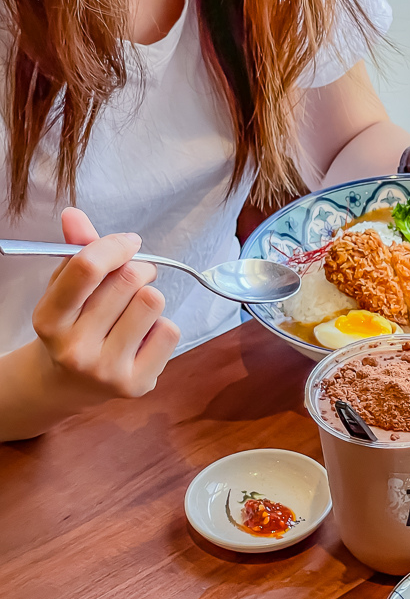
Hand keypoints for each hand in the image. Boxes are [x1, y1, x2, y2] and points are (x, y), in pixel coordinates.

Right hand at [31, 209, 179, 405]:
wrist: (70, 384)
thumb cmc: (73, 326)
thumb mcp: (65, 289)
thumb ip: (75, 252)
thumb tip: (74, 214)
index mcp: (49, 319)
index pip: (86, 269)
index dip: (114, 246)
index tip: (129, 242)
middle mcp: (75, 349)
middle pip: (128, 281)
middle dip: (138, 269)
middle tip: (137, 276)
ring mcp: (107, 370)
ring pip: (153, 302)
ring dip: (150, 297)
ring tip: (135, 309)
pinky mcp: (138, 383)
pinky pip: (170, 330)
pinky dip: (162, 326)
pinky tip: (143, 336)